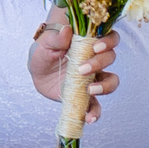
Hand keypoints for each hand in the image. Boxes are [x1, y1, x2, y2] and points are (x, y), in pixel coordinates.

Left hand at [28, 7, 118, 122]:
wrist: (37, 71)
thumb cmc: (44, 52)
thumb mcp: (46, 44)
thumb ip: (56, 39)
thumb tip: (66, 30)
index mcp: (89, 43)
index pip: (110, 38)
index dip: (109, 42)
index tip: (96, 47)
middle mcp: (96, 59)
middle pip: (110, 58)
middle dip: (100, 63)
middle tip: (82, 69)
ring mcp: (94, 78)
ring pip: (111, 81)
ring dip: (106, 86)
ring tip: (90, 90)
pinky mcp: (87, 96)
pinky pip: (97, 105)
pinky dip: (96, 112)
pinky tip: (89, 117)